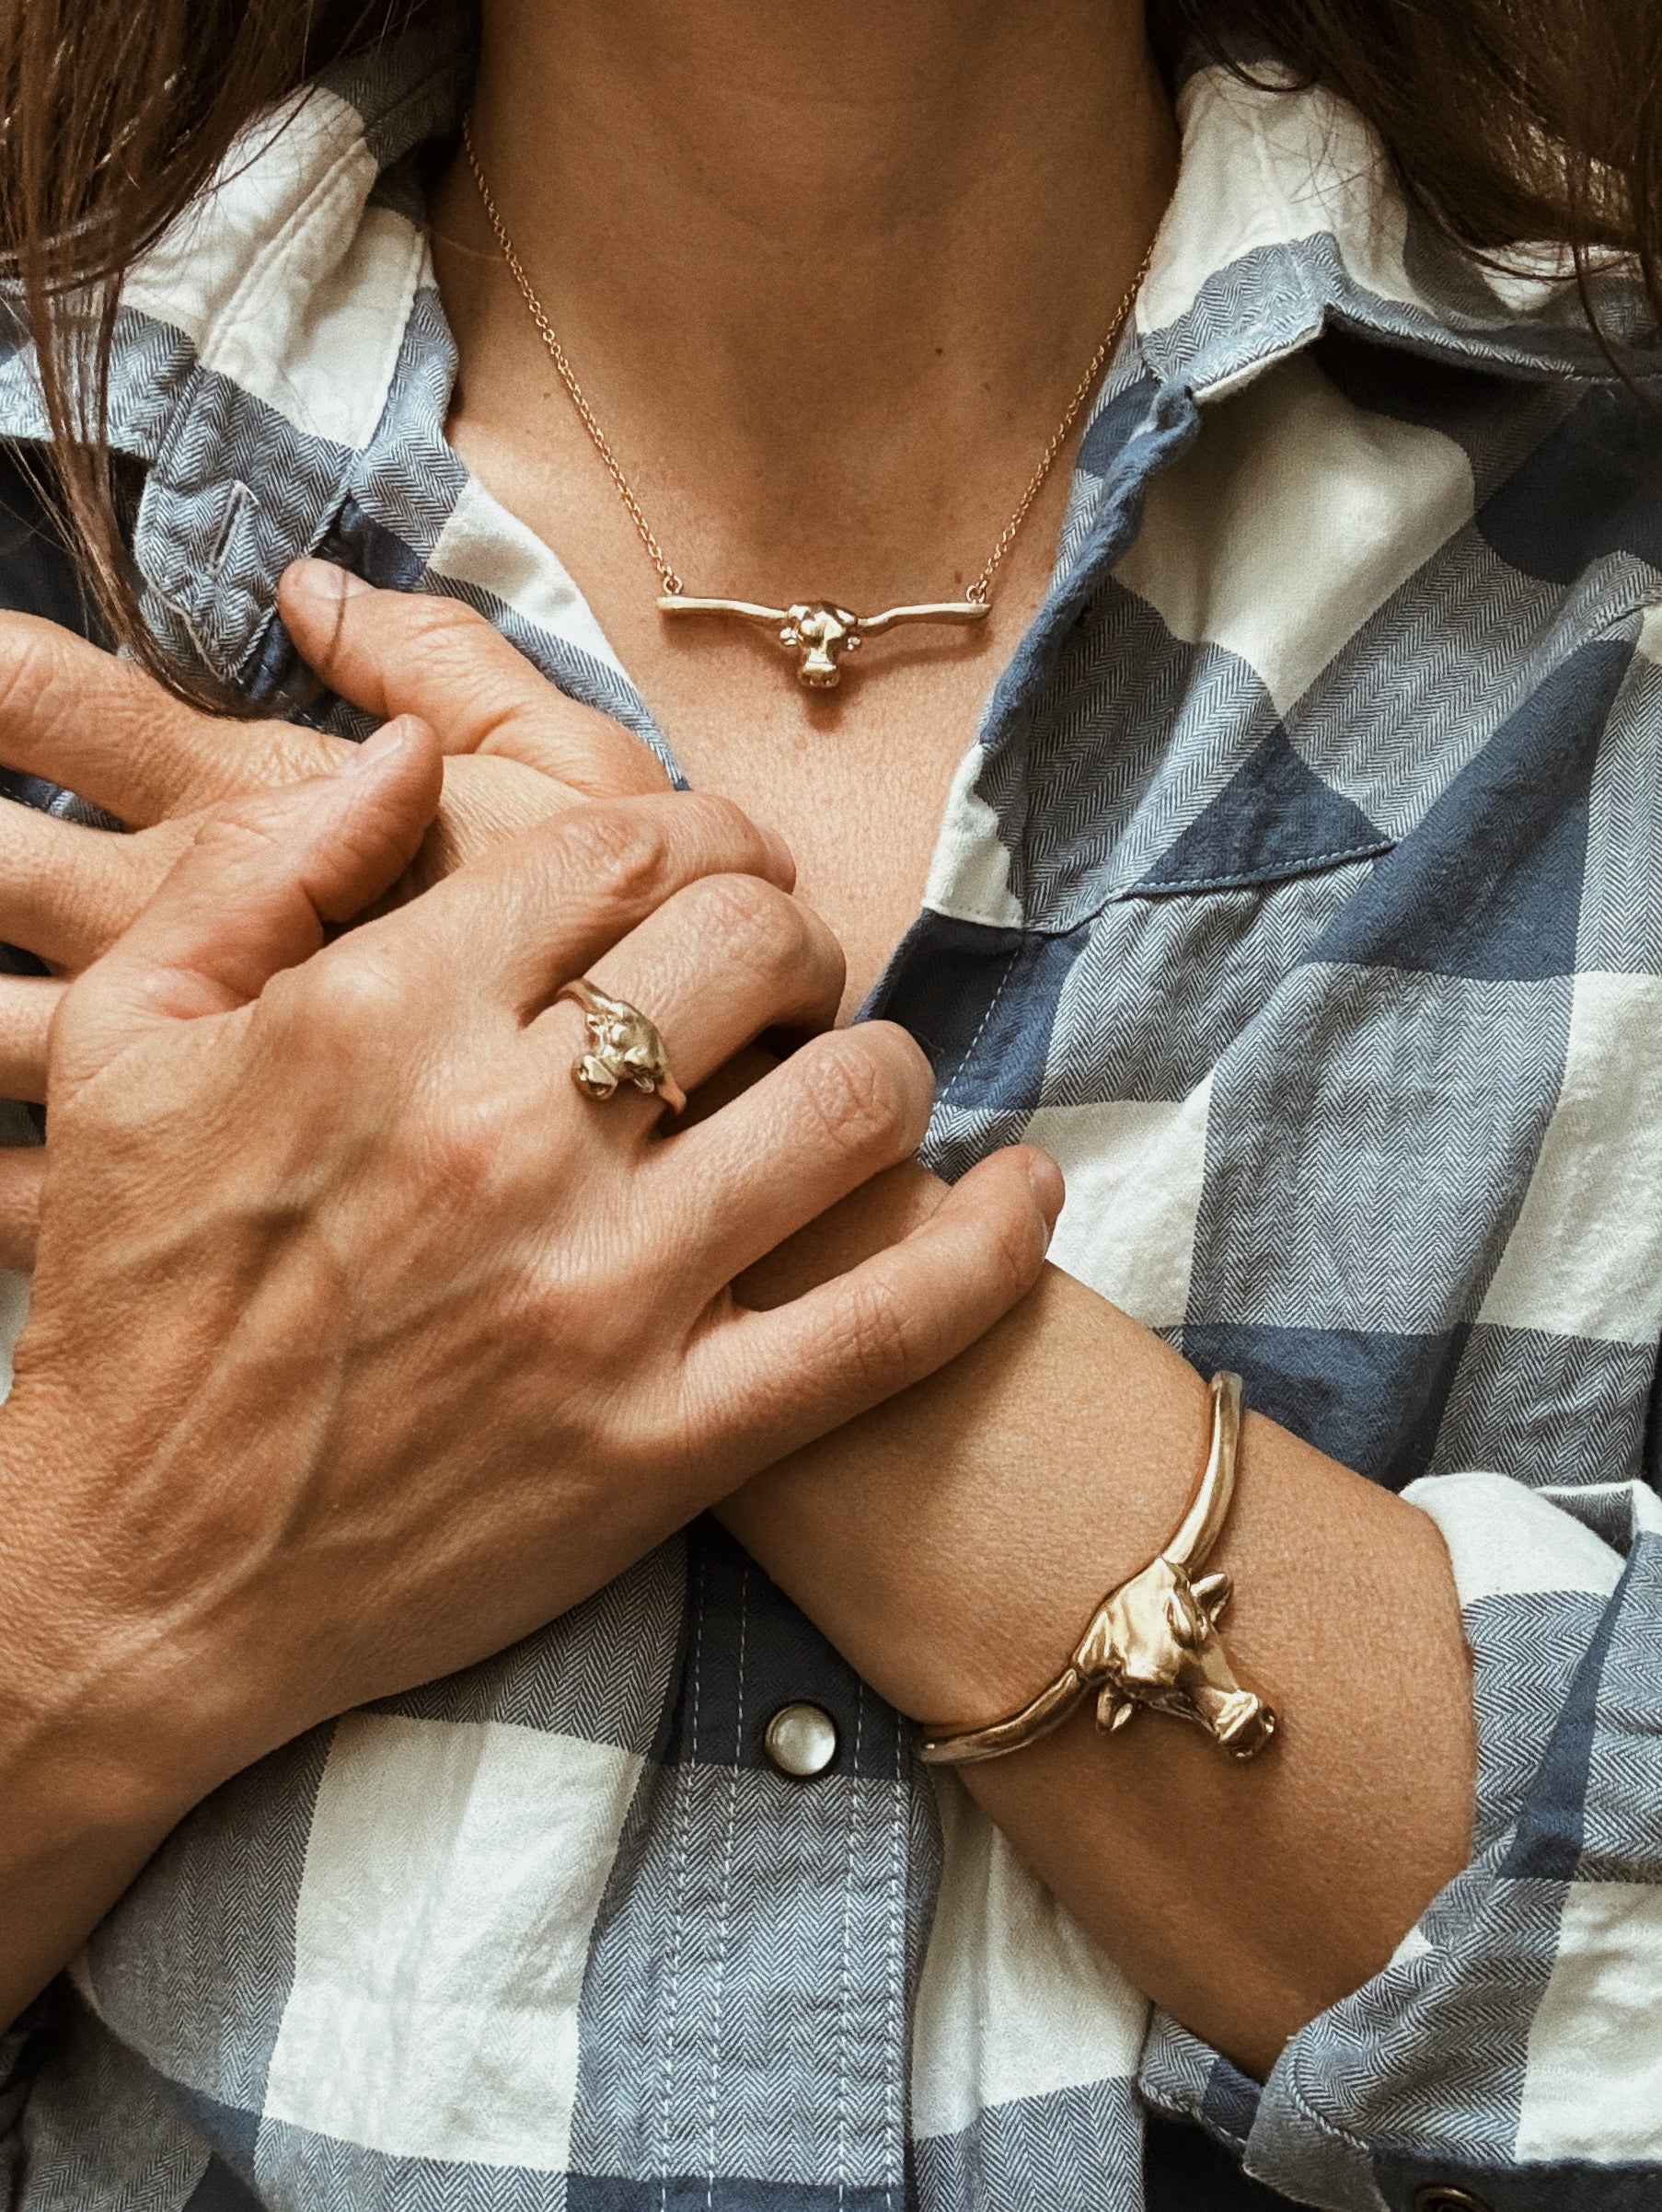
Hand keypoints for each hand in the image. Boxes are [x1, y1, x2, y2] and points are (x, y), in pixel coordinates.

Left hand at [0, 561, 666, 1260]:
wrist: (689, 1184)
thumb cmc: (627, 968)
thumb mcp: (579, 792)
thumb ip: (456, 679)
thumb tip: (315, 589)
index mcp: (257, 819)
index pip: (60, 704)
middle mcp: (189, 934)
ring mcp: (179, 1068)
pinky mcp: (197, 1184)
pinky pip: (24, 1188)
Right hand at [0, 725, 1054, 2020]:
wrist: (132, 1578)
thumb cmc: (127, 1300)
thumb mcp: (126, 1039)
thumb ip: (270, 867)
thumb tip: (412, 752)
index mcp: (385, 1017)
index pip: (627, 850)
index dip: (701, 841)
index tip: (710, 879)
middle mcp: (507, 1140)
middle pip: (756, 945)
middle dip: (796, 930)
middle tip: (785, 973)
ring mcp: (600, 1300)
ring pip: (849, 1107)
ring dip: (886, 1064)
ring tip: (860, 1078)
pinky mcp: (665, 1448)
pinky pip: (886, 1327)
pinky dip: (988, 1247)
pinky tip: (1023, 1191)